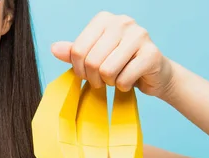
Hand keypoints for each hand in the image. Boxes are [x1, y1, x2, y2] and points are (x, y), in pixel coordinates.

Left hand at [51, 11, 174, 98]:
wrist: (153, 74)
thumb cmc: (119, 64)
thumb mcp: (92, 57)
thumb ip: (74, 53)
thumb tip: (54, 48)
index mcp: (104, 19)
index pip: (77, 50)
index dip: (78, 69)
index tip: (86, 74)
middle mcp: (123, 22)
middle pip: (91, 61)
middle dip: (94, 78)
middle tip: (102, 80)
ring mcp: (140, 35)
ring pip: (107, 70)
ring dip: (109, 82)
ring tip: (116, 78)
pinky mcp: (152, 54)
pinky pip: (123, 79)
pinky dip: (123, 86)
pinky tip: (130, 80)